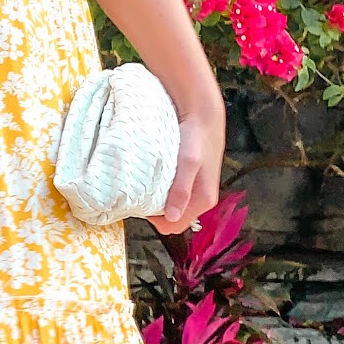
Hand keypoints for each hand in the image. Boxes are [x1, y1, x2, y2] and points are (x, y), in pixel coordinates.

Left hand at [146, 109, 223, 236]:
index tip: (140, 204)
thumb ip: (181, 191)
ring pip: (170, 205)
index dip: (155, 220)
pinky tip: (154, 176)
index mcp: (204, 201)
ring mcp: (195, 190)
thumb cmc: (196, 137)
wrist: (202, 115)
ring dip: (156, 198)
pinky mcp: (189, 180)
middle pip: (171, 218)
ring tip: (146, 183)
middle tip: (140, 192)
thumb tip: (173, 217)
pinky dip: (160, 189)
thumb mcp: (187, 163)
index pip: (173, 227)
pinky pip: (171, 193)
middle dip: (154, 210)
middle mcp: (201, 199)